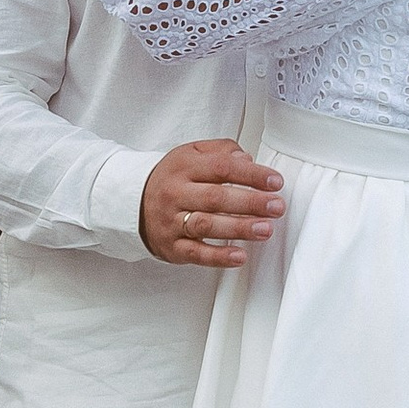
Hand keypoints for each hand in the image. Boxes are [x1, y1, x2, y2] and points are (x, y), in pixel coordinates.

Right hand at [141, 138, 285, 268]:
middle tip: (277, 207)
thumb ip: (221, 151)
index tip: (275, 182)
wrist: (131, 203)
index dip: (251, 174)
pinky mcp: (171, 246)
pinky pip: (196, 253)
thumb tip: (247, 160)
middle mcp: (176, 193)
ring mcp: (171, 221)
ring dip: (239, 228)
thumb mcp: (191, 154)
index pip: (221, 167)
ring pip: (207, 225)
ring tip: (266, 229)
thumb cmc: (172, 178)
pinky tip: (240, 256)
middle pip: (216, 197)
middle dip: (250, 202)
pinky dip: (218, 256)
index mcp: (183, 167)